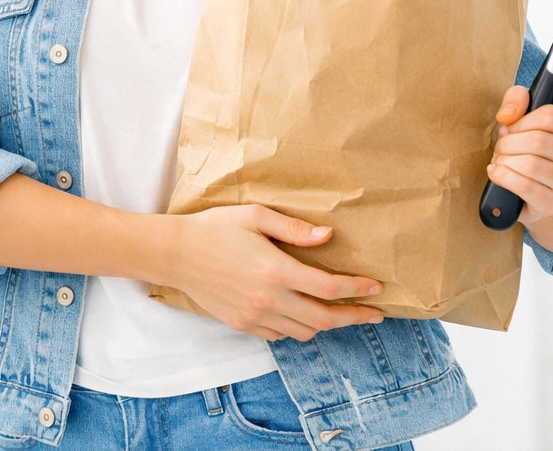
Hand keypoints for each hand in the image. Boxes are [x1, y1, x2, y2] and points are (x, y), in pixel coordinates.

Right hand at [159, 205, 384, 342]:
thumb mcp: (256, 216)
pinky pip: (280, 335)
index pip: (329, 288)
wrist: (176, 254)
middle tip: (375, 314)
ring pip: (304, 332)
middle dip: (355, 317)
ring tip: (337, 312)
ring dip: (325, 323)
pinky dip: (296, 328)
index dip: (357, 290)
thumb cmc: (215, 228)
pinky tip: (300, 312)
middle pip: (324, 319)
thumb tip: (328, 236)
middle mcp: (269, 299)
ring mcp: (255, 316)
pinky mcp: (243, 325)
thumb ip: (294, 229)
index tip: (376, 288)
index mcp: (276, 270)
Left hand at [486, 86, 552, 224]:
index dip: (522, 121)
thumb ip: (516, 100)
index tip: (511, 127)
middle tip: (501, 148)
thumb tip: (507, 116)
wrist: (529, 188)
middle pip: (538, 141)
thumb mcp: (521, 116)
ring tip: (500, 161)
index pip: (550, 116)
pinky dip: (503, 178)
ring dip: (505, 161)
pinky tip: (497, 173)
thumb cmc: (525, 146)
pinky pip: (525, 187)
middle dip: (509, 143)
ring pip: (531, 164)